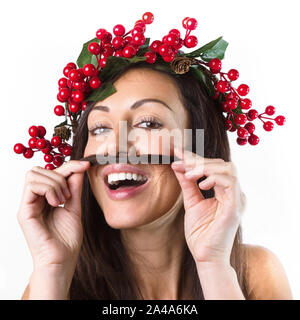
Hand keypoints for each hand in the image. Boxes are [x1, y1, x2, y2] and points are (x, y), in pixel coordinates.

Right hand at [17, 160, 89, 274]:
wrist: (62, 260)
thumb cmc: (67, 239)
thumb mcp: (74, 206)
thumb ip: (74, 188)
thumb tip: (79, 168)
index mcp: (44, 198)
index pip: (51, 172)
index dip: (69, 165)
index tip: (85, 165)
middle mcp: (34, 199)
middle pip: (39, 169)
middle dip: (59, 175)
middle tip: (68, 195)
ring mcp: (28, 205)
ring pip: (34, 174)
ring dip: (54, 183)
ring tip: (63, 200)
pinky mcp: (24, 212)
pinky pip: (32, 186)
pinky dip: (48, 189)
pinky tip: (56, 203)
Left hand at [171, 147, 245, 265]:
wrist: (205, 256)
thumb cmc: (200, 233)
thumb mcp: (191, 202)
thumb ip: (187, 184)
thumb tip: (178, 166)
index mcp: (224, 191)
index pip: (213, 167)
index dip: (195, 157)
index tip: (177, 152)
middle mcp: (233, 193)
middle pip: (221, 164)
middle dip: (198, 161)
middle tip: (179, 162)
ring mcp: (236, 199)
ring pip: (228, 168)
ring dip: (205, 168)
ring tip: (188, 175)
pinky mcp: (235, 207)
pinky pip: (230, 182)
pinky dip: (214, 178)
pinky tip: (201, 185)